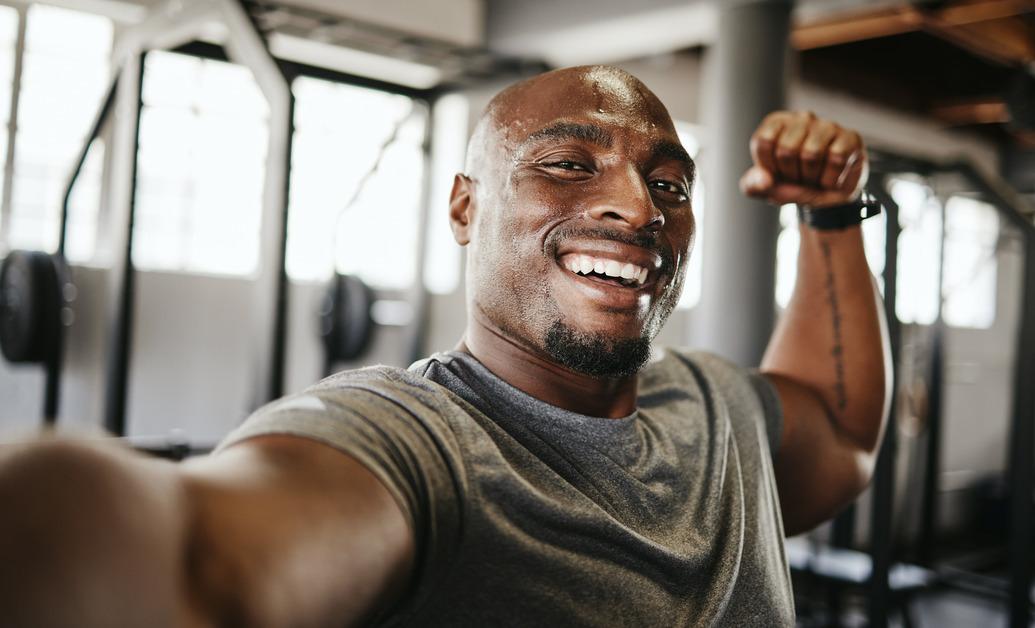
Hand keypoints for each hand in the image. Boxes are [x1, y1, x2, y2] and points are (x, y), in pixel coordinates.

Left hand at [739, 111, 867, 208]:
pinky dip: (831, 179)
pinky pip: (836, 159)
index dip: (769, 166)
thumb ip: (754, 185)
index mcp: (776, 124)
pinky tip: (831, 177)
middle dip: (791, 174)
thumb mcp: (766, 188)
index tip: (777, 172)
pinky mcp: (851, 137)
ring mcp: (828, 126)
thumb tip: (763, 181)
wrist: (827, 197)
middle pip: (786, 149)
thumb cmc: (793, 184)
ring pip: (811, 154)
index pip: (763, 141)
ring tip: (814, 177)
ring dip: (811, 178)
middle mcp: (802, 118)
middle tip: (799, 177)